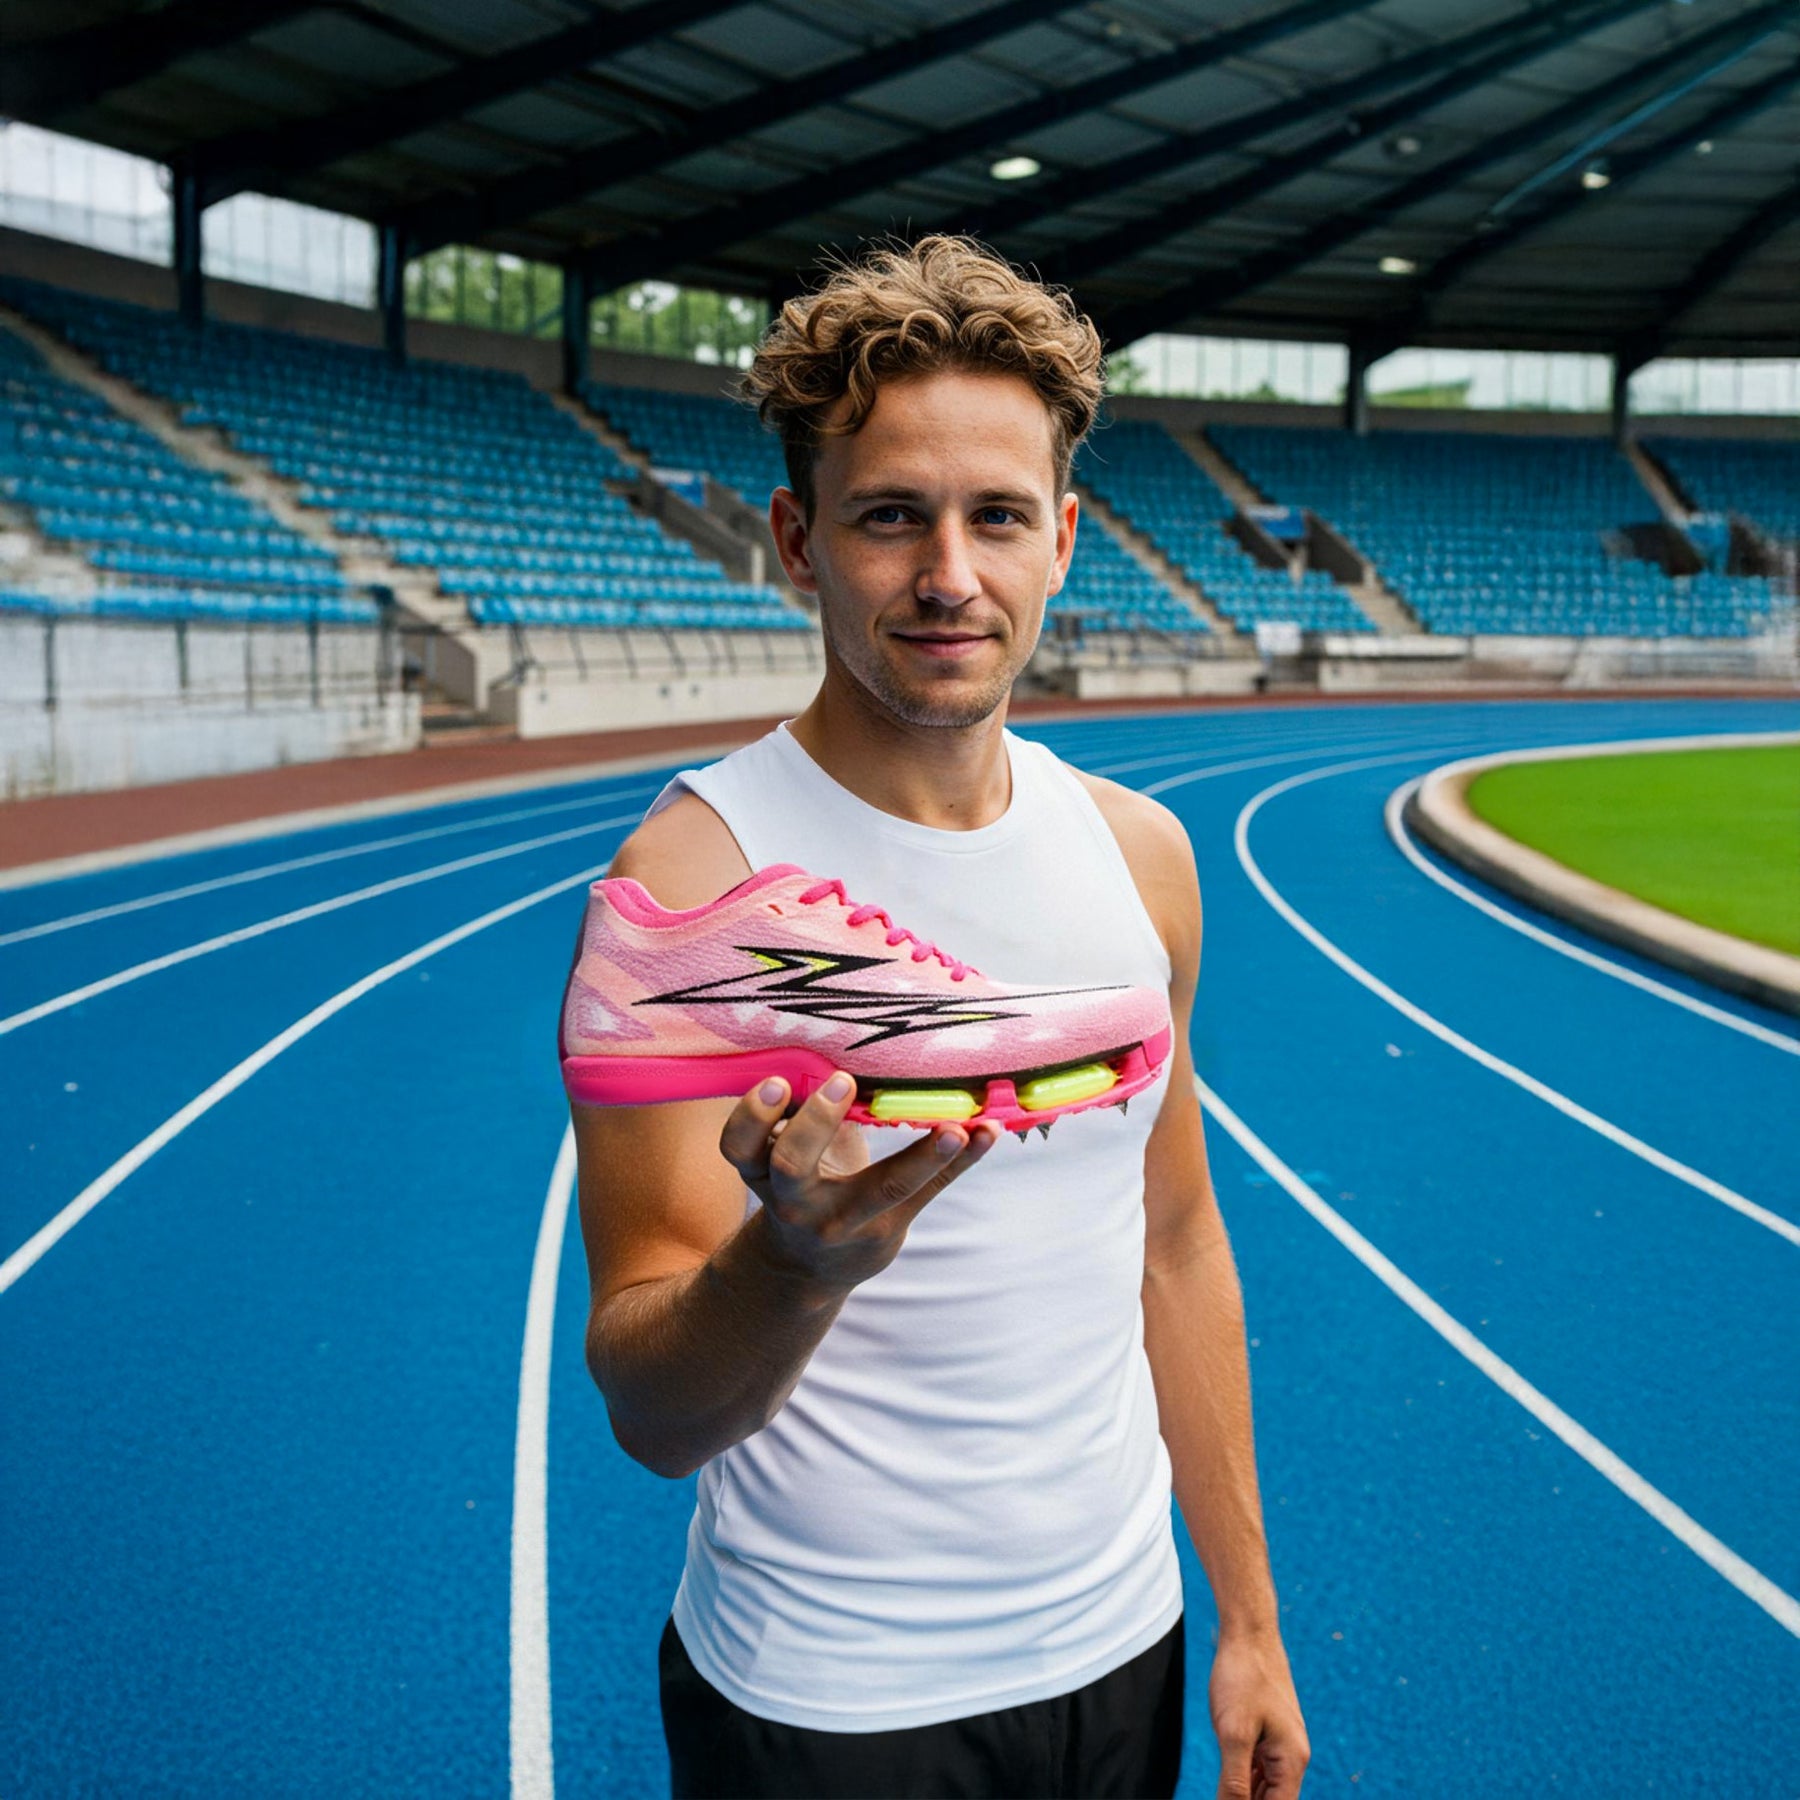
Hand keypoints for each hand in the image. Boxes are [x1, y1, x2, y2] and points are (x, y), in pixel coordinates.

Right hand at [719, 1071, 998, 1292]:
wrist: (808, 1267)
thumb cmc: (801, 1183)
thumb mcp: (785, 1152)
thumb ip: (800, 1111)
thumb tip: (835, 1034)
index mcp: (763, 1171)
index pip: (739, 1147)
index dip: (753, 1117)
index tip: (779, 1082)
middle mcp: (796, 1201)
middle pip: (793, 1166)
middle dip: (816, 1123)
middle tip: (843, 1080)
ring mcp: (845, 1220)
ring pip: (882, 1188)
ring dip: (921, 1154)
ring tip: (954, 1126)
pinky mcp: (888, 1228)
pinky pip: (928, 1191)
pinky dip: (961, 1158)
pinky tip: (986, 1134)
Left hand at [1210, 1627, 1308, 1798]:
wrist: (1248, 1633)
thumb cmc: (1242, 1677)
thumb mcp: (1233, 1732)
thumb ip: (1234, 1780)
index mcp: (1292, 1761)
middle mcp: (1292, 1757)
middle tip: (1221, 1795)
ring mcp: (1281, 1744)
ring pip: (1264, 1786)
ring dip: (1245, 1793)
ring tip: (1221, 1791)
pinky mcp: (1267, 1732)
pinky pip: (1258, 1767)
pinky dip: (1243, 1778)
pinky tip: (1225, 1782)